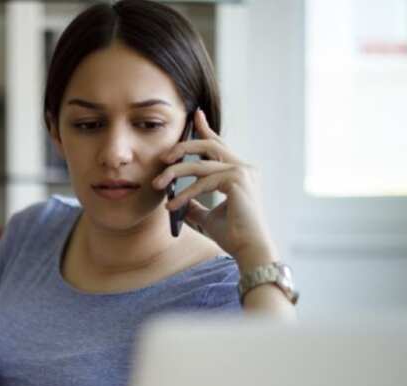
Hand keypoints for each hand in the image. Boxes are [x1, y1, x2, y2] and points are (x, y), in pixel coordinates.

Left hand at [153, 108, 277, 268]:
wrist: (249, 249)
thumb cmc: (233, 235)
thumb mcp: (208, 217)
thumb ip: (196, 206)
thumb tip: (180, 203)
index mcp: (240, 172)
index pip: (219, 145)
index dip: (206, 128)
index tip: (195, 115)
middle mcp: (244, 167)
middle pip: (208, 145)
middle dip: (182, 147)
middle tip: (163, 157)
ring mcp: (243, 172)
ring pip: (200, 163)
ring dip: (174, 173)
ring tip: (157, 184)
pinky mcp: (238, 181)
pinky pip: (203, 181)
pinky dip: (185, 193)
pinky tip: (172, 206)